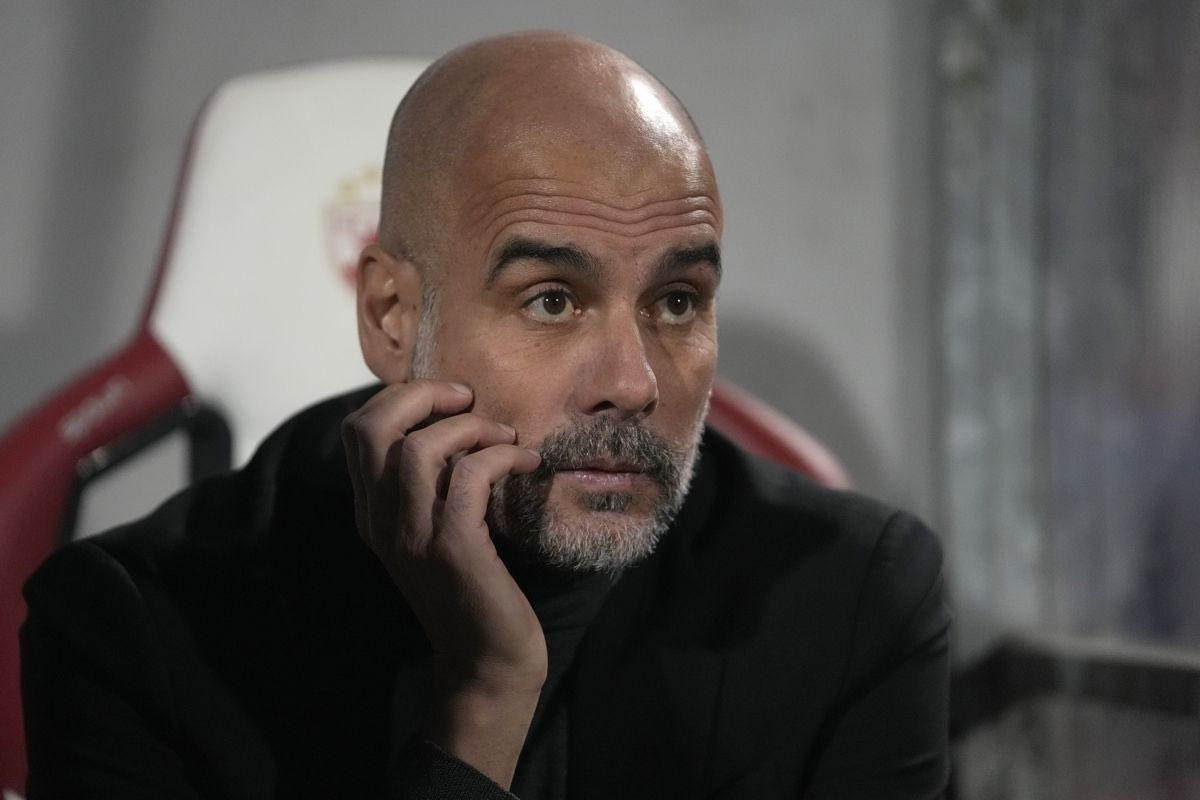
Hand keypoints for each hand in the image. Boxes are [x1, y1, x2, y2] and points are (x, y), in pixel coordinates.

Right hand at [341, 380, 544, 786]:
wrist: (488, 663)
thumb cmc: (474, 589)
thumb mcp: (439, 530)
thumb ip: (432, 483)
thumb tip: (458, 418)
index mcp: (373, 512)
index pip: (359, 429)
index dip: (403, 396)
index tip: (452, 401)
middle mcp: (381, 521)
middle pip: (373, 427)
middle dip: (423, 394)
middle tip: (469, 399)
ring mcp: (412, 537)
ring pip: (418, 448)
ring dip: (471, 427)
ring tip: (506, 437)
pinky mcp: (452, 550)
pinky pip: (469, 477)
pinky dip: (502, 456)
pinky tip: (527, 463)